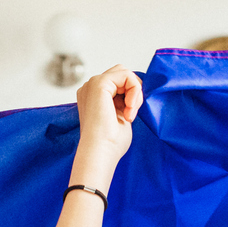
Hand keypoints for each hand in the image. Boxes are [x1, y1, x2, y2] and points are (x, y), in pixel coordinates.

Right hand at [71, 65, 141, 187]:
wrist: (100, 153)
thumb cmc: (110, 143)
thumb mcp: (121, 115)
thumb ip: (125, 101)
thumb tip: (138, 90)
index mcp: (92, 96)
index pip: (118, 82)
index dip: (130, 95)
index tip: (130, 116)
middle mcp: (89, 88)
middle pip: (121, 73)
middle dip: (133, 90)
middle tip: (131, 113)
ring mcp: (92, 84)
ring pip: (125, 73)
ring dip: (134, 92)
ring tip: (130, 112)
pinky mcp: (99, 83)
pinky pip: (126, 75)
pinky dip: (134, 91)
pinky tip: (129, 108)